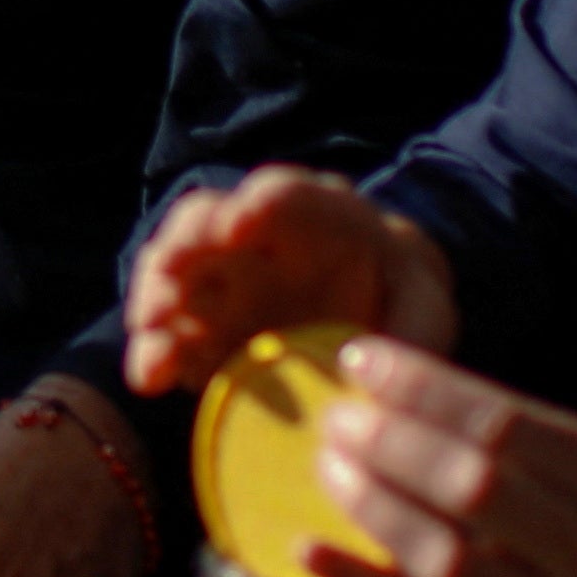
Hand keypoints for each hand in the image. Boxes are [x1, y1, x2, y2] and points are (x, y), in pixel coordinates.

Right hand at [119, 167, 459, 405]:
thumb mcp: (425, 309)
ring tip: (152, 344)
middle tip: (171, 280)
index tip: (238, 225)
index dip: (260, 206)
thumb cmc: (402, 301)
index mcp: (317, 215)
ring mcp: (220, 278)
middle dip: (185, 246)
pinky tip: (151, 379)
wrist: (374, 315)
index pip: (285, 197)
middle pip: (206, 220)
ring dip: (156, 300)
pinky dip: (154, 350)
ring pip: (173, 268)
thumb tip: (371, 364)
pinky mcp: (200, 326)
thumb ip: (416, 330)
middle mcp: (254, 236)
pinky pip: (166, 329)